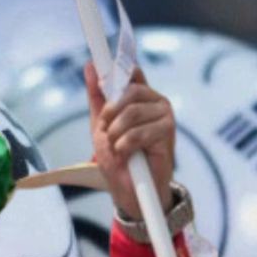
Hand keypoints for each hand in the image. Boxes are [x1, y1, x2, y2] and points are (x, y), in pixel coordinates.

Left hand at [86, 62, 174, 220]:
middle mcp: (155, 100)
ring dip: (115, 134)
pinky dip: (124, 146)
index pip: (130, 72)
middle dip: (109, 113)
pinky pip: (138, 132)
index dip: (116, 68)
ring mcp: (164, 115)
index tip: (101, 67)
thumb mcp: (100, 125)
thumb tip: (89, 66)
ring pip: (131, 112)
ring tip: (117, 148)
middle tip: (105, 130)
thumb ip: (96, 97)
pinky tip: (127, 155)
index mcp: (139, 96)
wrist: (130, 189)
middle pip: (128, 91)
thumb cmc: (118, 157)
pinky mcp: (168, 132)